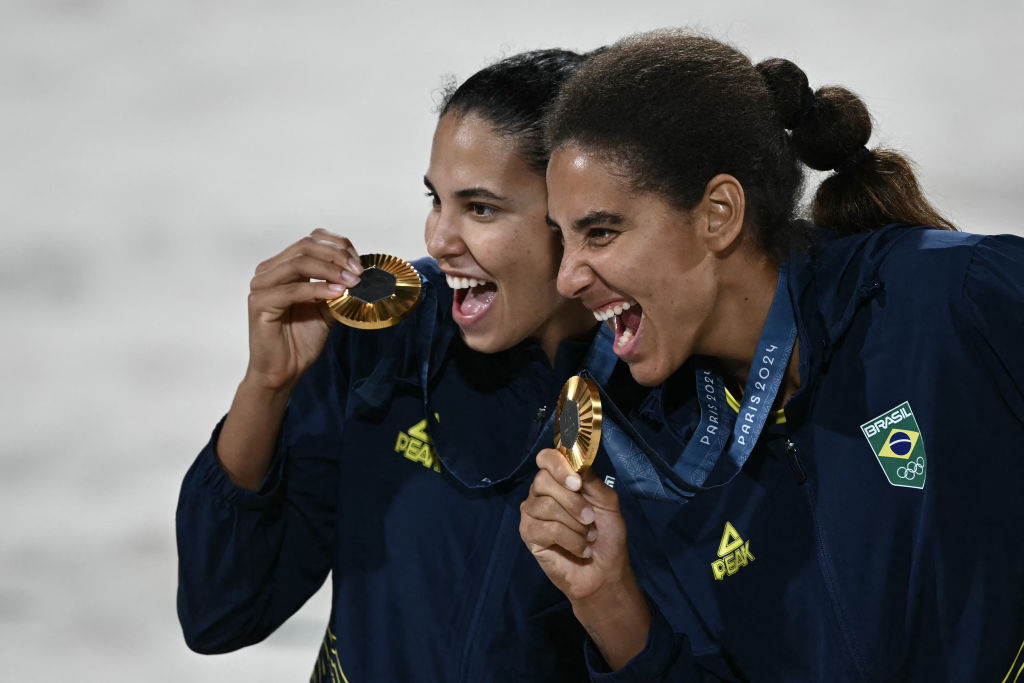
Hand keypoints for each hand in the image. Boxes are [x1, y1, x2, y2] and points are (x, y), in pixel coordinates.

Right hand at [244, 229, 362, 391]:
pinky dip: (318, 288)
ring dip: (331, 270)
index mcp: (282, 267)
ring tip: (352, 282)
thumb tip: (361, 271)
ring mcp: (261, 285)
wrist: (284, 370)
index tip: (359, 261)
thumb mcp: (327, 307)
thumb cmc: (301, 339)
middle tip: (359, 271)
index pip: (310, 240)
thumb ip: (338, 286)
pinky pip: (292, 289)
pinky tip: (336, 294)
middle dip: (337, 255)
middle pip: (305, 246)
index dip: (337, 245)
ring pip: (299, 262)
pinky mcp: (259, 303)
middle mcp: (268, 271)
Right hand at [519, 448, 632, 600]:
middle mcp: (541, 492)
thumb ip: (591, 480)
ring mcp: (531, 513)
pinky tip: (580, 549)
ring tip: (588, 537)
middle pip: (543, 480)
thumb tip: (576, 460)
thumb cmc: (607, 534)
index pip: (546, 458)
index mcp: (559, 479)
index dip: (558, 466)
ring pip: (545, 506)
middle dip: (573, 501)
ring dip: (575, 525)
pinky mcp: (528, 534)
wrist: (605, 571)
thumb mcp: (606, 502)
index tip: (577, 483)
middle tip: (590, 518)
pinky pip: (546, 529)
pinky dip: (570, 540)